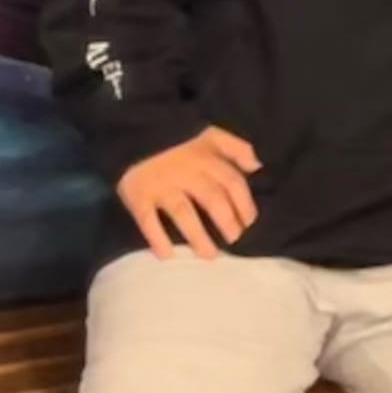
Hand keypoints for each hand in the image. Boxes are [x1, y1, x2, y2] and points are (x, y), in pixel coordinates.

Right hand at [116, 125, 257, 257]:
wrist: (134, 137)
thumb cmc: (181, 144)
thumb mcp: (211, 136)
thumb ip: (236, 148)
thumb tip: (257, 166)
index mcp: (206, 156)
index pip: (231, 180)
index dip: (244, 203)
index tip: (249, 223)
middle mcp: (185, 170)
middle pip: (211, 197)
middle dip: (226, 221)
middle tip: (234, 239)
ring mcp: (161, 184)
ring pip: (183, 212)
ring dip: (198, 236)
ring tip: (210, 255)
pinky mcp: (138, 196)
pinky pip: (147, 220)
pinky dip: (157, 238)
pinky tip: (167, 255)